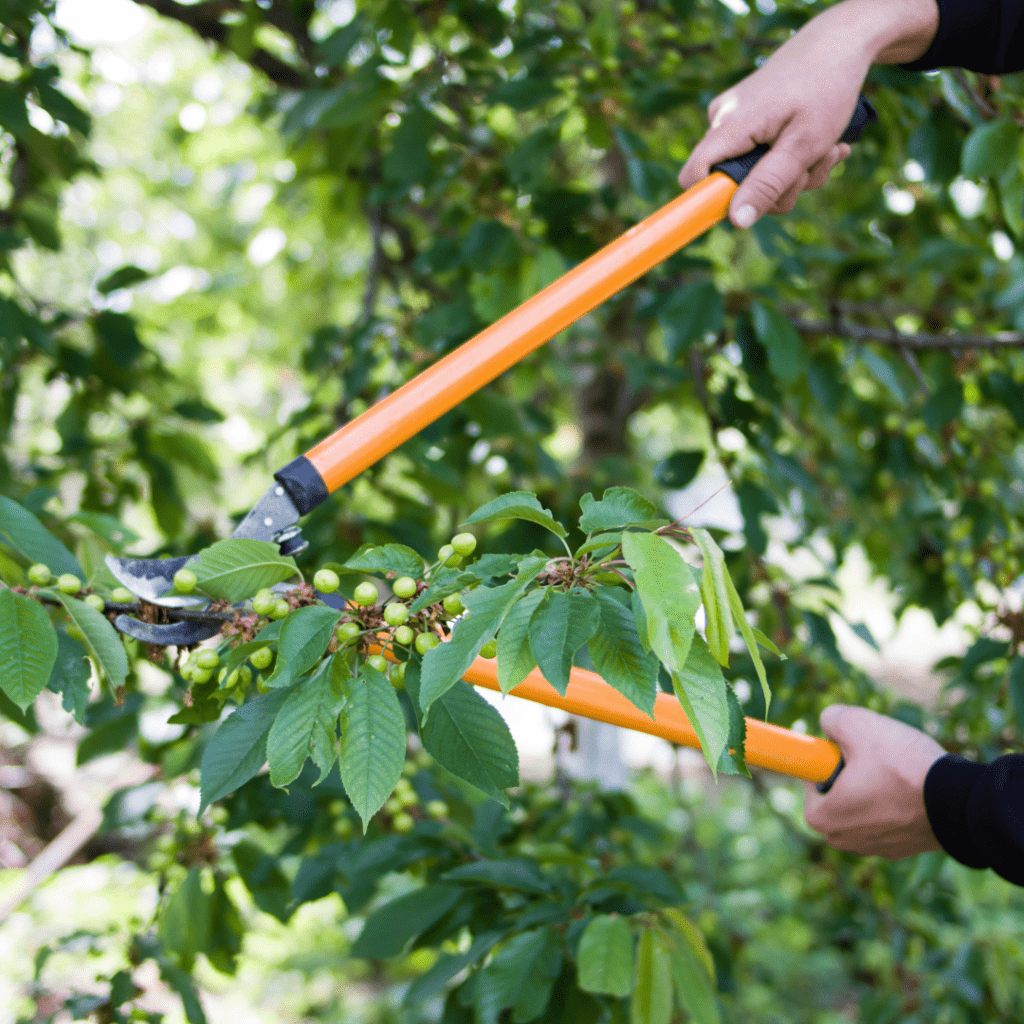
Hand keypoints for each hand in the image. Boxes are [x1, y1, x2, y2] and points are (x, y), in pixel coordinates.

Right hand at [677, 0, 938, 228]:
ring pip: (756, 173)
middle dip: (779, 187)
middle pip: (734, 182)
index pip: (694, 176)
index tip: (746, 210)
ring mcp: (735, 119)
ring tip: (826, 150)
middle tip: (814, 166)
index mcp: (730, 125)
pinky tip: (822, 144)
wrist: (842, 41)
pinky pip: (763, 156)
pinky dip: (794, 158)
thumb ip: (769, 184)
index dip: (711, 201)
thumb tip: (737, 221)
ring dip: (796, 174)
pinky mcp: (750, 119)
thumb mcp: (804, 144)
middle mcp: (724, 120)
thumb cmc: (827, 86)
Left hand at [802, 704, 946, 858]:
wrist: (959, 802)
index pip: (811, 780)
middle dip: (850, 771)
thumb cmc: (902, 767)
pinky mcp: (902, 848)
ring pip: (863, 803)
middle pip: (836, 792)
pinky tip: (913, 787)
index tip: (846, 747)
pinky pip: (888, 816)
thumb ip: (831, 718)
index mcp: (823, 818)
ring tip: (896, 770)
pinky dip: (896, 800)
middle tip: (871, 756)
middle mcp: (844, 840)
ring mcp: (875, 848)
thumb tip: (830, 722)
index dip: (828, 757)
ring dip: (875, 785)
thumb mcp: (857, 725)